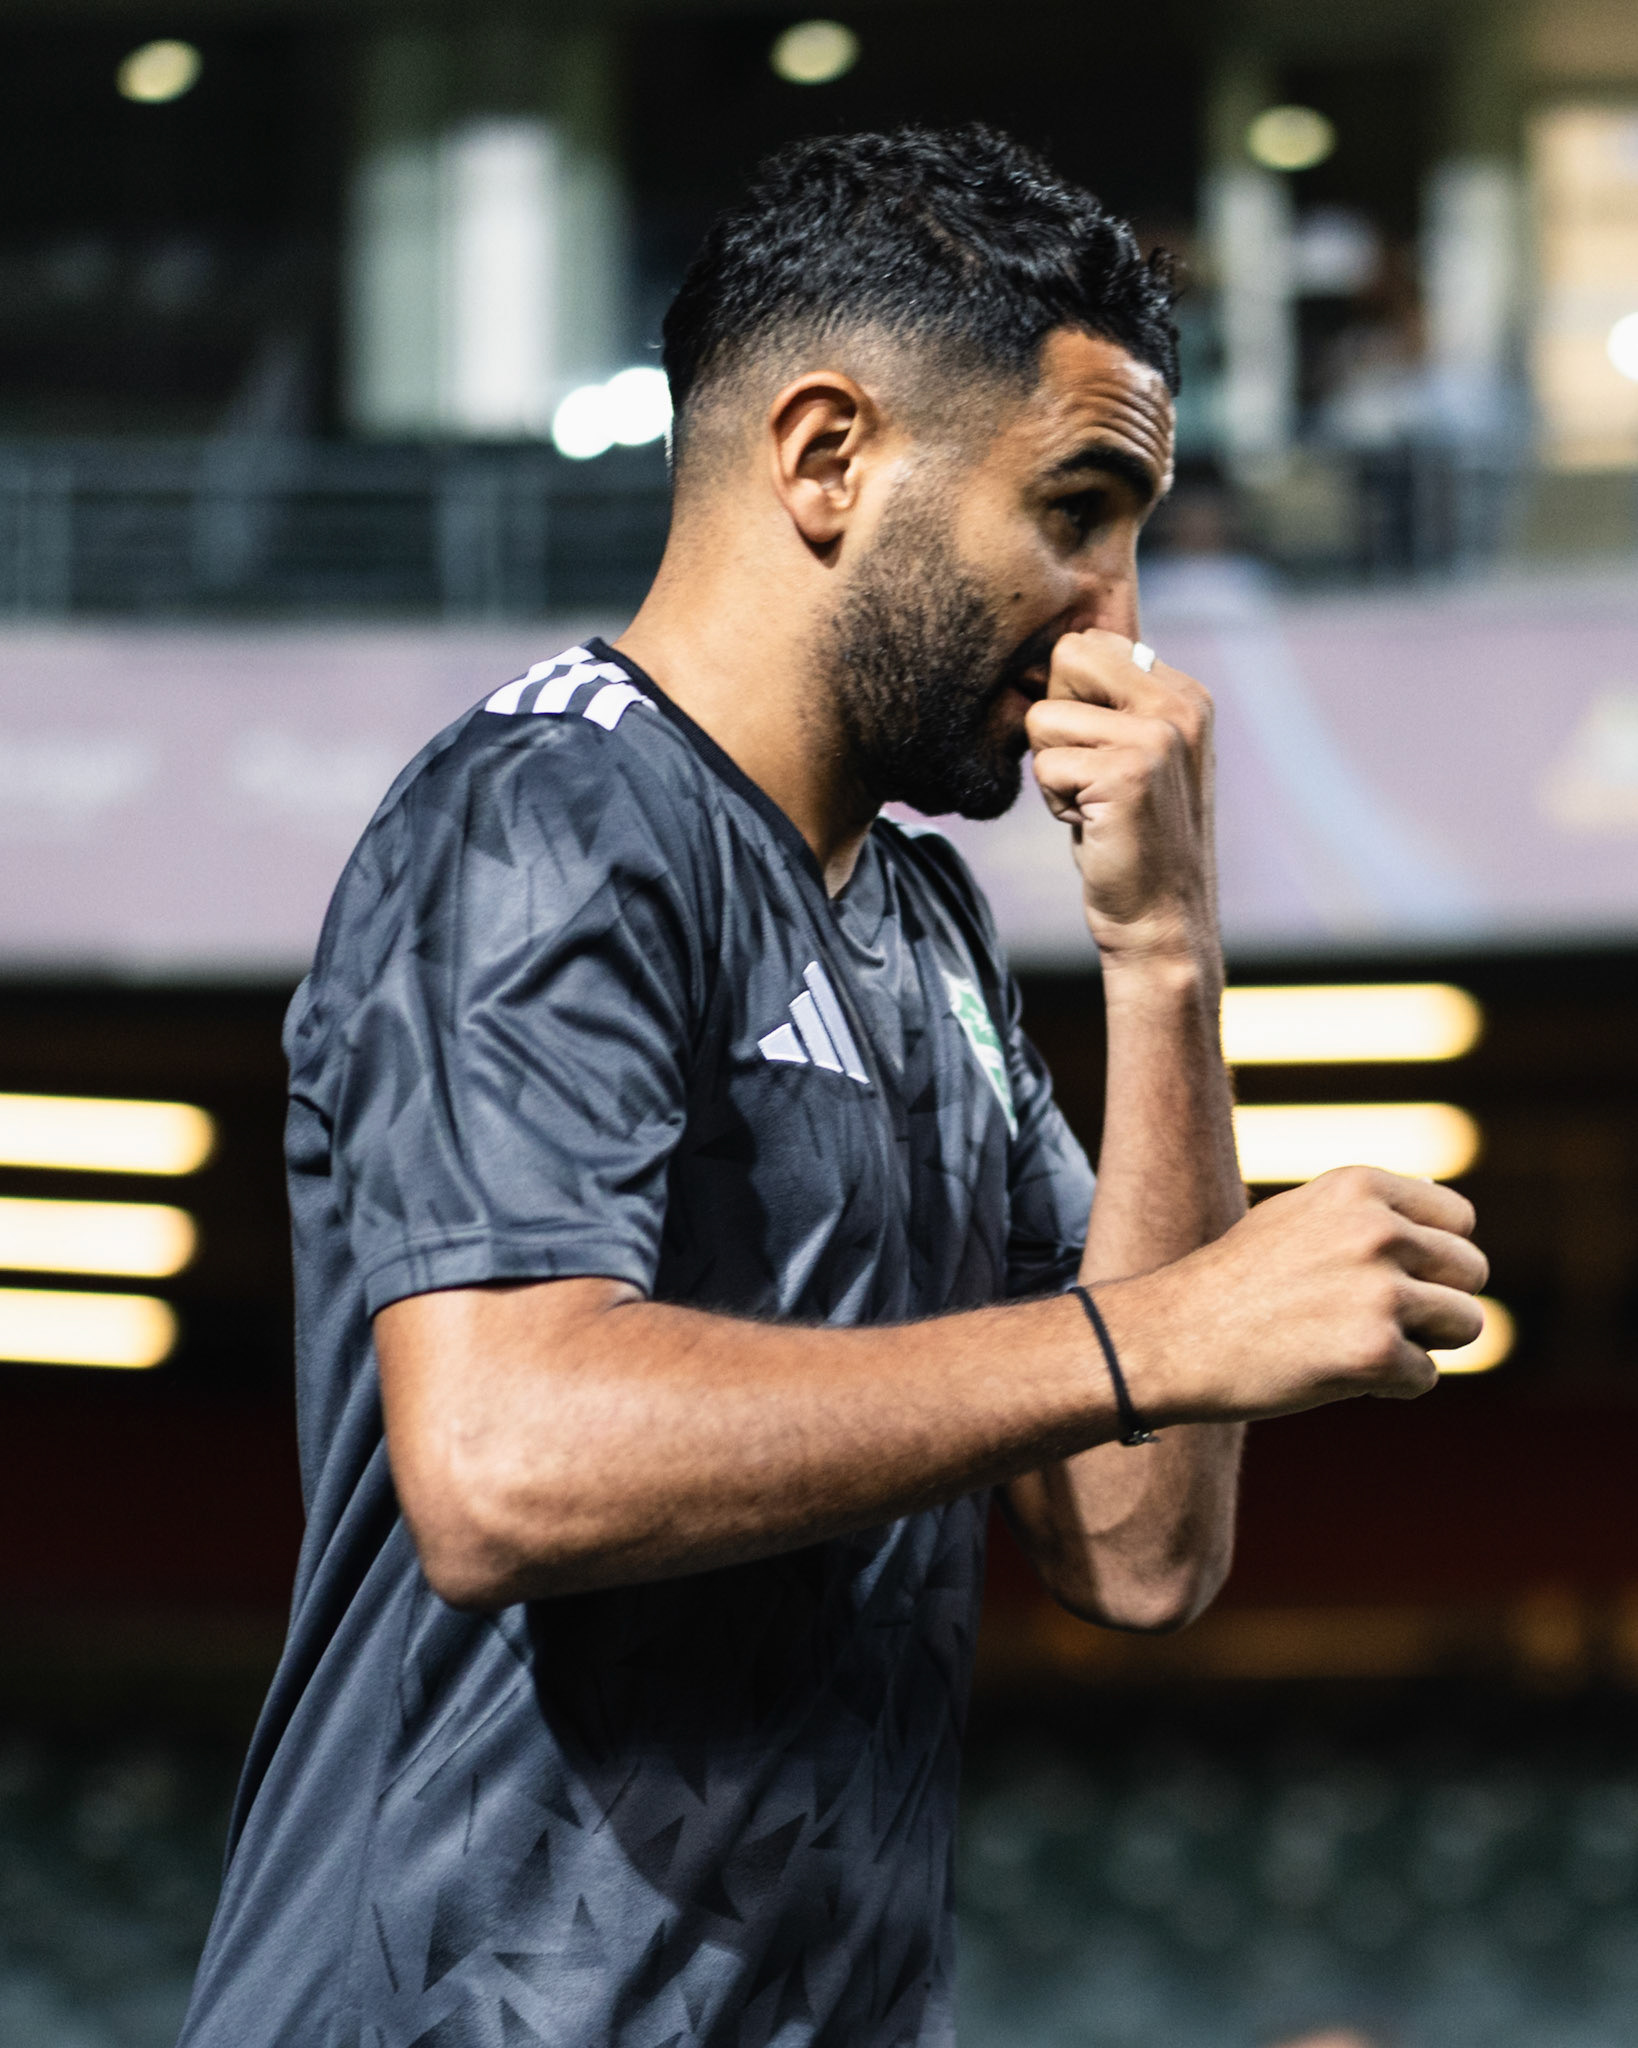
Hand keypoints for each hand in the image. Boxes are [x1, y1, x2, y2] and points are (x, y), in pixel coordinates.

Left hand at [1026, 629, 1217, 967]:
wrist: (1161, 922)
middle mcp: (1179, 705)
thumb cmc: (1131, 842)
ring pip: (1044, 716)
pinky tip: (1093, 826)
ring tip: (1093, 806)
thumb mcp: (1133, 757)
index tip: (1098, 754)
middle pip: (1067, 656)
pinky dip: (1055, 803)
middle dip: (1056, 721)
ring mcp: (1158, 737)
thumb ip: (1110, 704)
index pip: (1089, 645)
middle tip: (1089, 776)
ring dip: (1053, 770)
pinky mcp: (1127, 774)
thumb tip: (1049, 654)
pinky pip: (1044, 765)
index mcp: (1184, 694)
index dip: (1071, 700)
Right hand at [1105, 1168, 1487, 1423]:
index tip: (1387, 1276)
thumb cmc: (1238, 1282)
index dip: (1433, 1256)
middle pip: (1472, 1272)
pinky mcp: (1375, 1351)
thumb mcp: (1302, 1216)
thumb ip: (1373, 1212)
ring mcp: (1379, 1290)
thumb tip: (1455, 1214)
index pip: (1459, 1220)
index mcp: (1360, 1187)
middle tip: (1373, 1319)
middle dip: (1436, 1302)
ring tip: (1359, 1342)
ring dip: (1423, 1344)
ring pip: (1466, 1325)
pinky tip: (1335, 1372)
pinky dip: (1389, 1385)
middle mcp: (1377, 1229)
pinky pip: (1425, 1377)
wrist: (1172, 1338)